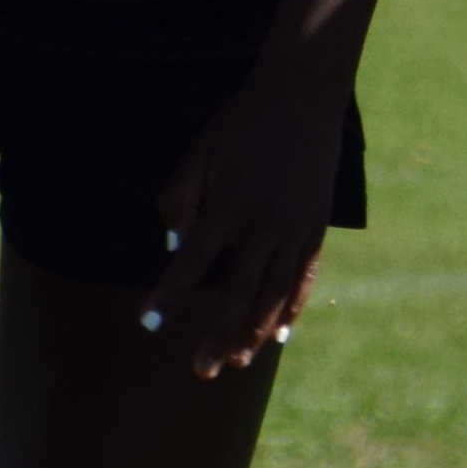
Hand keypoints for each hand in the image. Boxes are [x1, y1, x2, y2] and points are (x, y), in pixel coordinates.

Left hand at [140, 71, 345, 379]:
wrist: (303, 97)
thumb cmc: (242, 123)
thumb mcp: (201, 152)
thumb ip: (180, 198)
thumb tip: (174, 248)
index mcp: (229, 205)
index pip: (192, 262)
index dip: (169, 294)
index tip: (150, 324)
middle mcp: (264, 225)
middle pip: (237, 292)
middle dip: (217, 334)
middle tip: (201, 371)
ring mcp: (295, 229)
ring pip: (274, 292)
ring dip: (254, 331)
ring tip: (237, 362)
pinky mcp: (316, 228)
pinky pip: (305, 277)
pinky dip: (292, 308)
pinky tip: (279, 335)